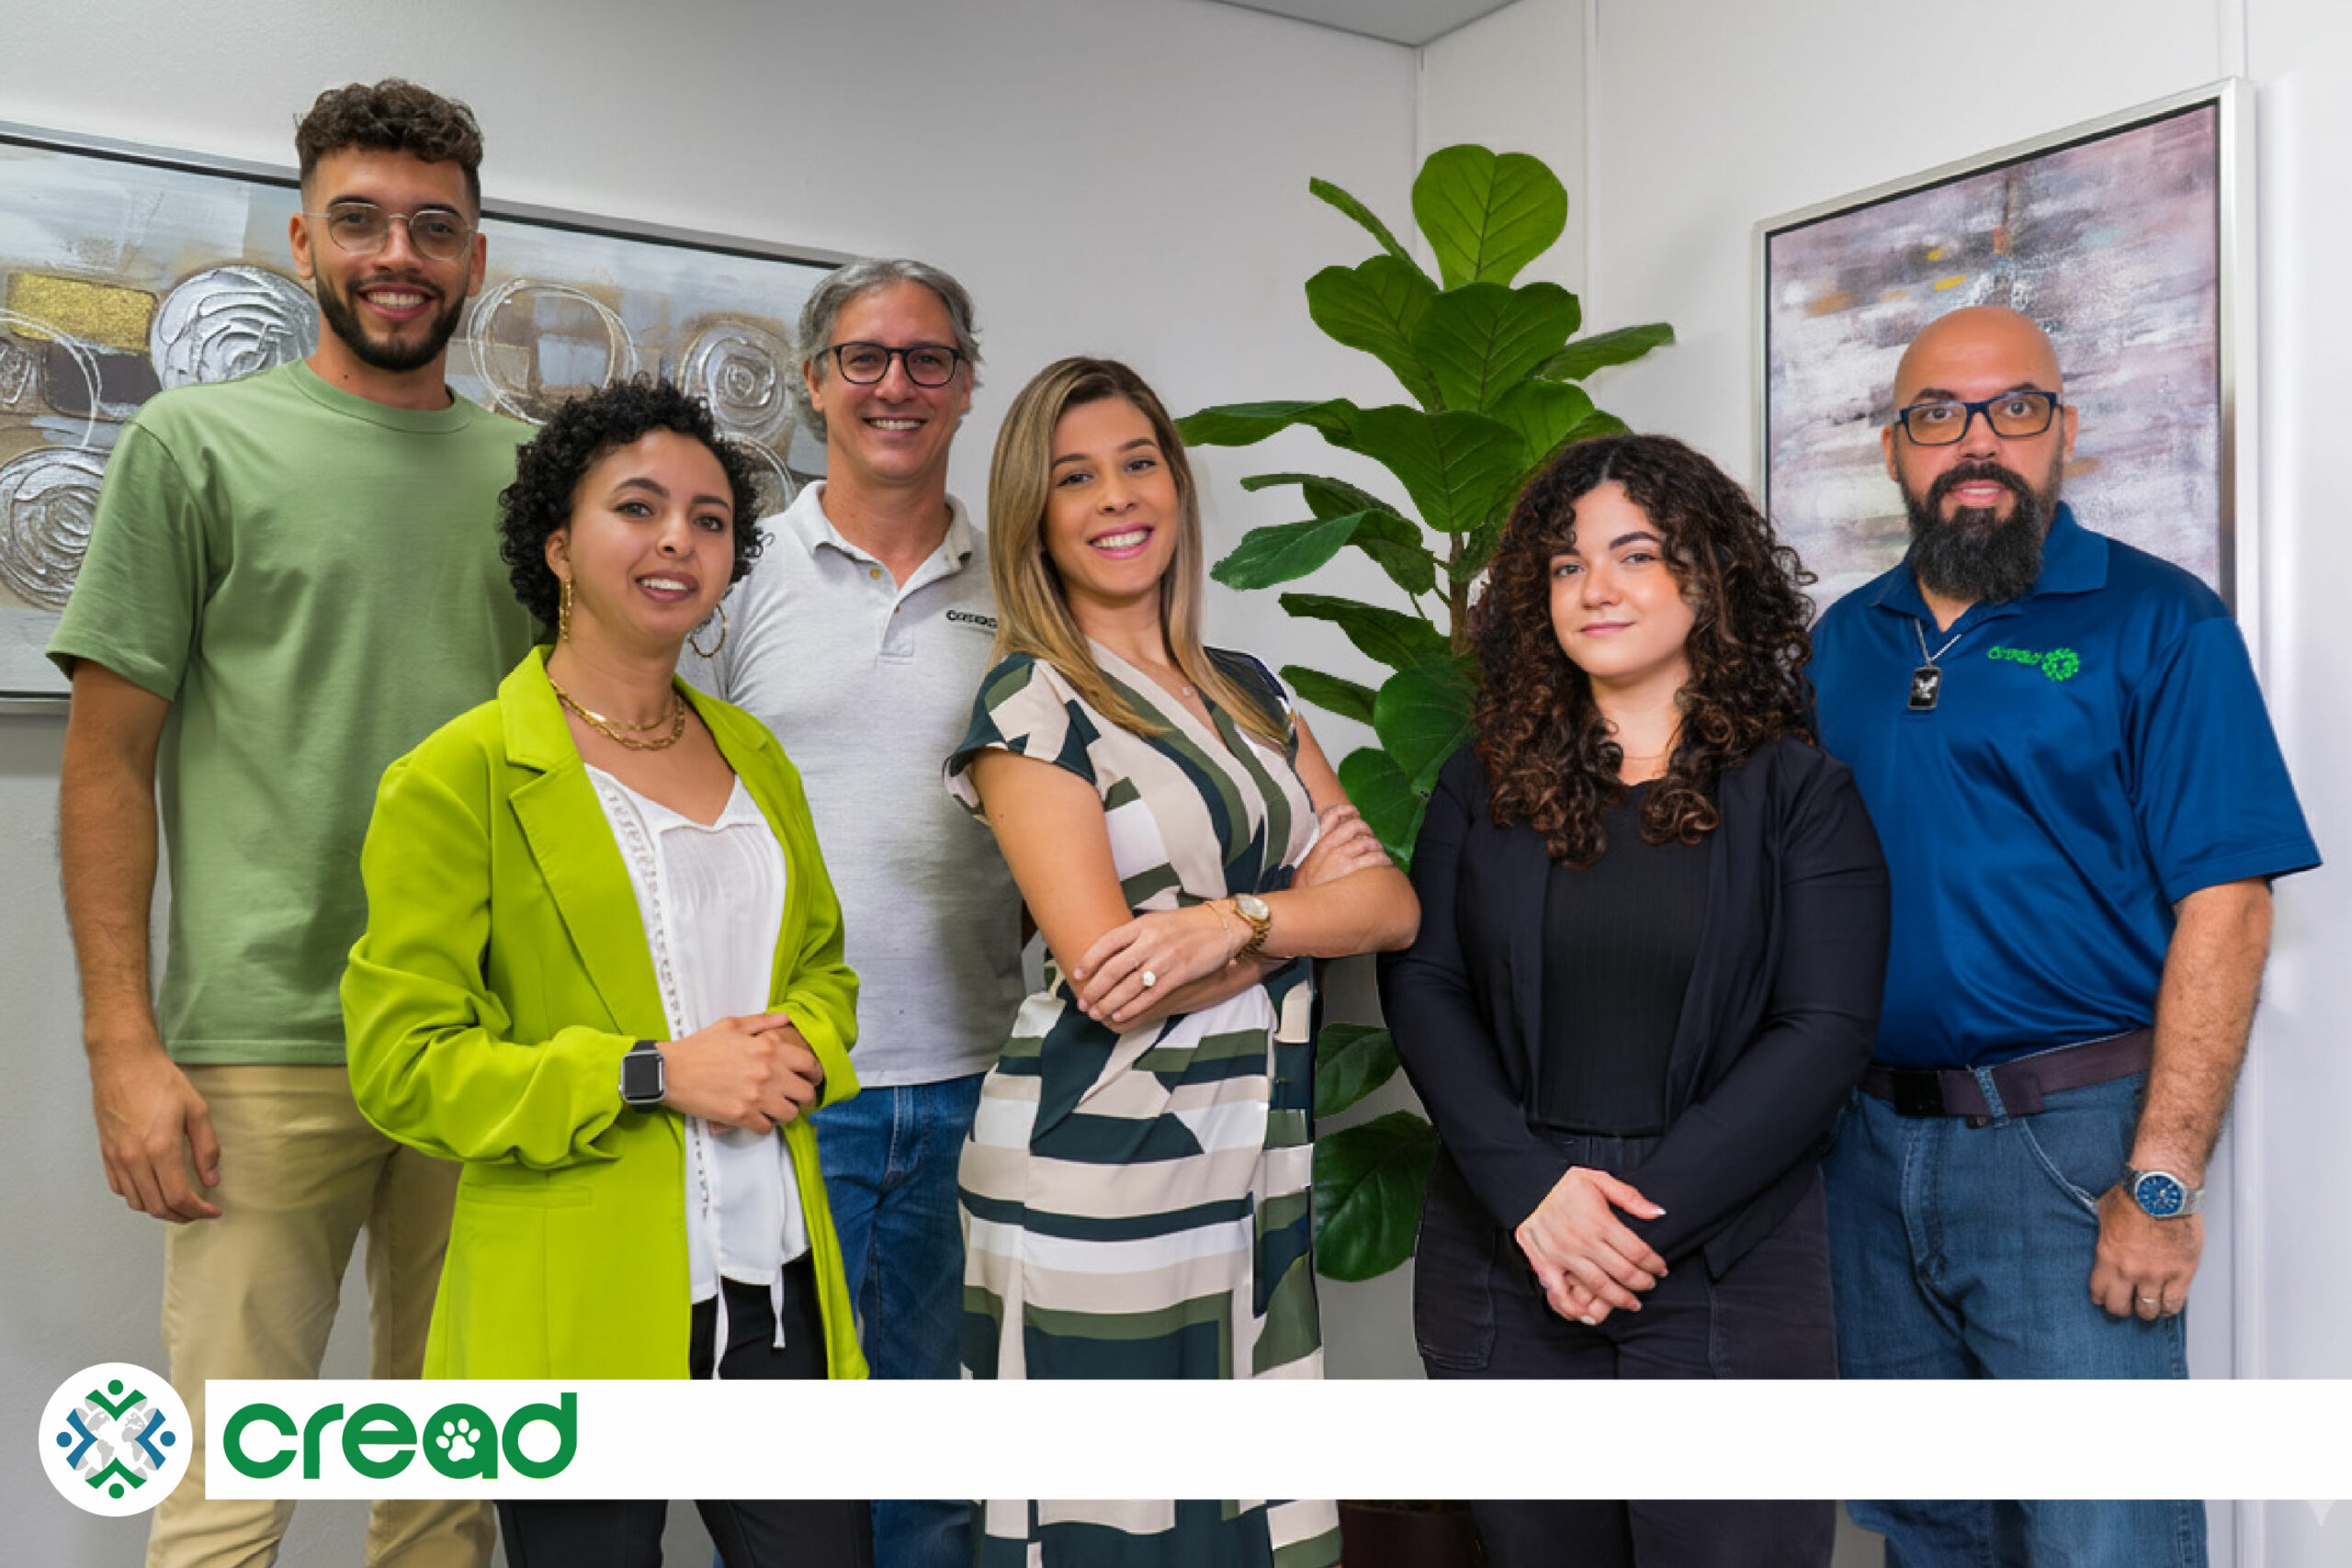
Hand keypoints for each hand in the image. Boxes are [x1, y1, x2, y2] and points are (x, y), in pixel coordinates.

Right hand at [90, 1040, 220, 1222]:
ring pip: (137, 1202)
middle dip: (182, 1216)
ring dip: (160, 1209)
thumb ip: (207, 1149)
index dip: (199, 1211)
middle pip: (157, 1206)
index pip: (178, 1197)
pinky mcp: (105, 1153)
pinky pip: (120, 1188)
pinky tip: (154, 1189)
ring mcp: (116, 1158)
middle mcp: (134, 1159)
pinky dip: (139, 1197)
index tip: (213, 1212)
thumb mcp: (197, 1110)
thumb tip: (211, 1181)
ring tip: (180, 1203)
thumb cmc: (161, 1081)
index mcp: (160, 1149)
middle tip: (199, 1212)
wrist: (123, 1062)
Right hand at [658, 1012, 823, 1133]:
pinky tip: (756, 1117)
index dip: (815, 1073)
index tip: (811, 1078)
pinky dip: (764, 1125)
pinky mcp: (741, 1116)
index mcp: (768, 1048)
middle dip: (803, 1096)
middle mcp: (767, 1073)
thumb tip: (785, 1019)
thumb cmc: (699, 1047)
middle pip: (805, 1093)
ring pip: (790, 1114)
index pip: (809, 1063)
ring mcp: (755, 1096)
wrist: (670, 1071)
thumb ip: (762, 1022)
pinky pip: (767, 1128)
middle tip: (794, 1097)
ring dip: (785, 1113)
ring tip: (775, 1108)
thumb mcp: (731, 1025)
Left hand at [1071, 905, 1238, 1024]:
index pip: (1107, 942)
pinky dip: (1134, 1007)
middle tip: (1083, 1003)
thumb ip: (1135, 935)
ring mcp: (1166, 957)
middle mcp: (1151, 940)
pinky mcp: (1181, 973)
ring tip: (1097, 1014)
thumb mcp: (1157, 921)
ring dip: (1110, 1002)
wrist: (1223, 925)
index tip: (1077, 975)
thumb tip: (1107, 952)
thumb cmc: (1187, 924)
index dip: (1089, 960)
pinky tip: (1120, 1015)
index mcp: (1142, 924)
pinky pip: (1151, 994)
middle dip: (1095, 989)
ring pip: (1130, 985)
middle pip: (1114, 968)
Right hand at [1293, 804, 1391, 888]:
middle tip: (1371, 838)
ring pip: (1366, 841)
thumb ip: (1319, 854)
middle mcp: (1329, 847)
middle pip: (1354, 825)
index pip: (1331, 816)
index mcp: (1319, 844)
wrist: (1305, 907)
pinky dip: (1382, 858)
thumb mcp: (1306, 866)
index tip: (1355, 812)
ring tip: (1380, 854)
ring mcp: (1340, 857)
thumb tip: (1333, 846)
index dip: (1346, 810)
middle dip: (1367, 830)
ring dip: (1377, 846)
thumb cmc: (1309, 888)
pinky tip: (1385, 863)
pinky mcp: (1350, 870)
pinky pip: (1373, 858)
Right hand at [1515, 1167, 1667, 1321]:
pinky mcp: (1546, 1264)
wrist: (1526, 1185)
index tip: (1661, 1268)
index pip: (1638, 1251)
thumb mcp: (1599, 1180)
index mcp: (1601, 1222)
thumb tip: (1659, 1213)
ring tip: (1632, 1303)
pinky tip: (1589, 1316)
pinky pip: (1561, 1294)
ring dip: (1620, 1299)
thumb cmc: (1564, 1184)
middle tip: (1650, 1285)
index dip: (1654, 1263)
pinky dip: (1574, 1309)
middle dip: (1642, 1283)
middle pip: (1623, 1272)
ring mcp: (1564, 1256)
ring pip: (1599, 1286)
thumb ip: (1630, 1197)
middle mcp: (1584, 1242)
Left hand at [2090, 1184, 2202, 1319]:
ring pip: (2149, 1310)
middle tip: (2126, 1305)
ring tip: (2148, 1306)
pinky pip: (2174, 1303)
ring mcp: (2157, 1274)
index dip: (2102, 1298)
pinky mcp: (2182, 1273)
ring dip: (2147, 1310)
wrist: (2163, 1188)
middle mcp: (2130, 1270)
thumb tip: (2102, 1236)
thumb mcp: (2103, 1213)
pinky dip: (2169, 1308)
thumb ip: (2103, 1233)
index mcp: (2108, 1256)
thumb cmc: (2134, 1195)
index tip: (2105, 1298)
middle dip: (2122, 1309)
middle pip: (2121, 1308)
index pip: (2100, 1292)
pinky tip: (2166, 1305)